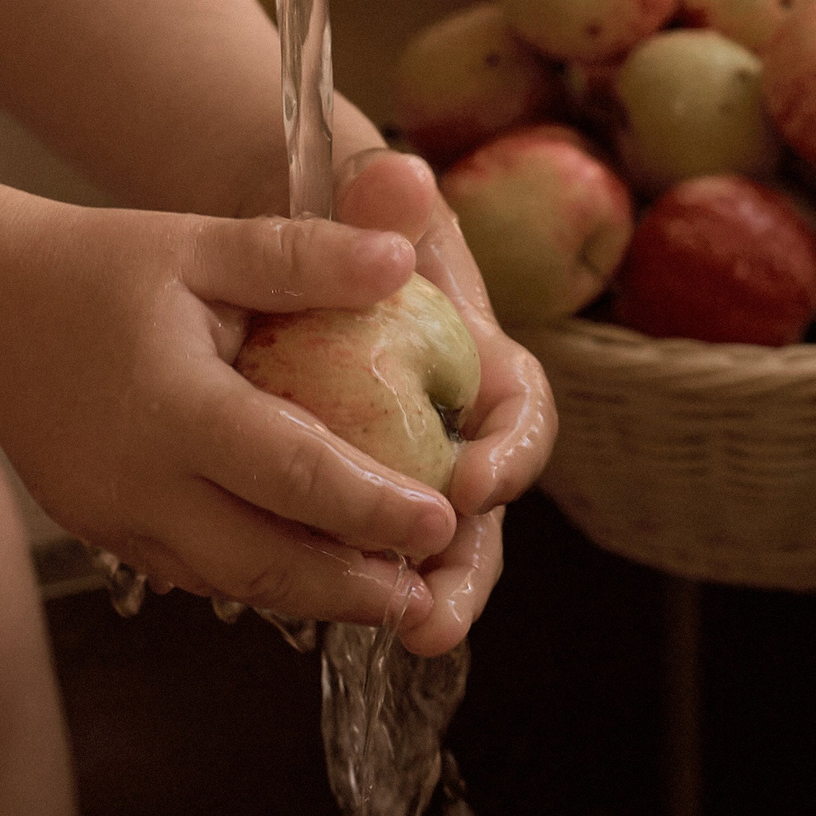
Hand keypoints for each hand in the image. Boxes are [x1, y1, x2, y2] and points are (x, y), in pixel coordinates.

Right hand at [0, 199, 459, 625]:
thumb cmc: (103, 267)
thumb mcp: (202, 244)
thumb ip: (301, 255)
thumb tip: (401, 261)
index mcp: (176, 407)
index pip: (294, 476)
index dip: (373, 507)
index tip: (444, 521)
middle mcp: (142, 481)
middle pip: (263, 563)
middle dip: (352, 589)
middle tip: (426, 596)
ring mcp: (118, 518)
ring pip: (230, 582)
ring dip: (311, 598)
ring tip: (388, 598)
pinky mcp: (107, 532)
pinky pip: (196, 572)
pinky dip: (260, 580)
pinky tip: (315, 575)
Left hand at [334, 150, 556, 653]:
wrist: (296, 237)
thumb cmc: (347, 217)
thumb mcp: (365, 194)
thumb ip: (385, 196)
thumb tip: (402, 179)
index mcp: (479, 359)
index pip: (518, 414)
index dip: (510, 453)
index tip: (473, 480)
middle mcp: (452, 422)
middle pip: (480, 510)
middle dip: (467, 570)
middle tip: (435, 619)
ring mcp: (403, 460)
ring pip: (424, 543)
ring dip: (417, 594)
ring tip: (397, 636)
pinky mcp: (349, 484)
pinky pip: (355, 540)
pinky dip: (343, 577)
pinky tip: (312, 607)